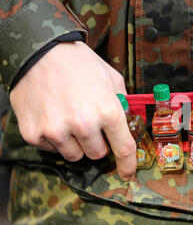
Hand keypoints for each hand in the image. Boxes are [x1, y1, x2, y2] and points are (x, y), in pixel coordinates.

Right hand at [10, 41, 136, 180]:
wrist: (39, 51)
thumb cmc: (79, 63)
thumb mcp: (112, 78)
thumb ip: (122, 104)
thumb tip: (127, 124)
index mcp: (107, 111)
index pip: (123, 149)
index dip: (127, 165)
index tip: (128, 174)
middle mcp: (83, 124)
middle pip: (97, 154)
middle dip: (98, 143)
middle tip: (89, 124)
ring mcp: (56, 131)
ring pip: (75, 155)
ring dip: (76, 143)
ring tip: (69, 118)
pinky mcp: (34, 134)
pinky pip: (52, 149)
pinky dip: (54, 138)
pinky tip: (52, 116)